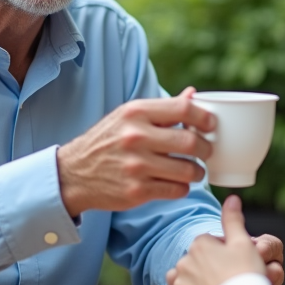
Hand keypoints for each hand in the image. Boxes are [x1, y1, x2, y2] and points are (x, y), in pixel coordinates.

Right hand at [56, 87, 214, 216]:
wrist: (74, 173)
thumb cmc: (108, 141)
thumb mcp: (128, 116)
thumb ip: (163, 108)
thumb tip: (193, 94)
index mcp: (136, 112)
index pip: (184, 108)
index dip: (205, 117)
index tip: (211, 125)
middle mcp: (135, 137)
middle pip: (191, 141)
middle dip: (207, 148)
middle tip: (207, 151)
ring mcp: (136, 165)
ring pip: (188, 169)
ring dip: (198, 171)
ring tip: (195, 170)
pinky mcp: (137, 190)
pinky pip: (177, 189)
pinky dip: (183, 187)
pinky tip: (178, 182)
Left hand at [167, 195, 265, 284]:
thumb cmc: (245, 274)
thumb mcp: (243, 243)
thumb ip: (233, 219)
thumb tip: (232, 198)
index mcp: (199, 244)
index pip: (207, 244)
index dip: (222, 253)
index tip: (233, 263)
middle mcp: (185, 261)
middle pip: (195, 262)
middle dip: (207, 268)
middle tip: (226, 279)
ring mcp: (181, 284)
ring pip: (186, 280)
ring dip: (197, 284)